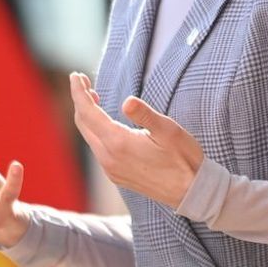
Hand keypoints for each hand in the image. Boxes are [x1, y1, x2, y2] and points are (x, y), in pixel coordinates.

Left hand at [69, 72, 204, 207]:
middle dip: (80, 100)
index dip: (78, 92)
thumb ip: (145, 114)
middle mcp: (108, 158)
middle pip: (83, 124)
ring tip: (93, 97)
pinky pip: (97, 148)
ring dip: (87, 115)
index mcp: (118, 144)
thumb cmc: (184, 159)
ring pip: (89, 136)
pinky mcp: (116, 175)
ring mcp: (111, 169)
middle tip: (83, 80)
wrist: (192, 192)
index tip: (75, 75)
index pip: (88, 113)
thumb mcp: (169, 131)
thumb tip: (127, 101)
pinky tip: (105, 122)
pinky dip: (95, 130)